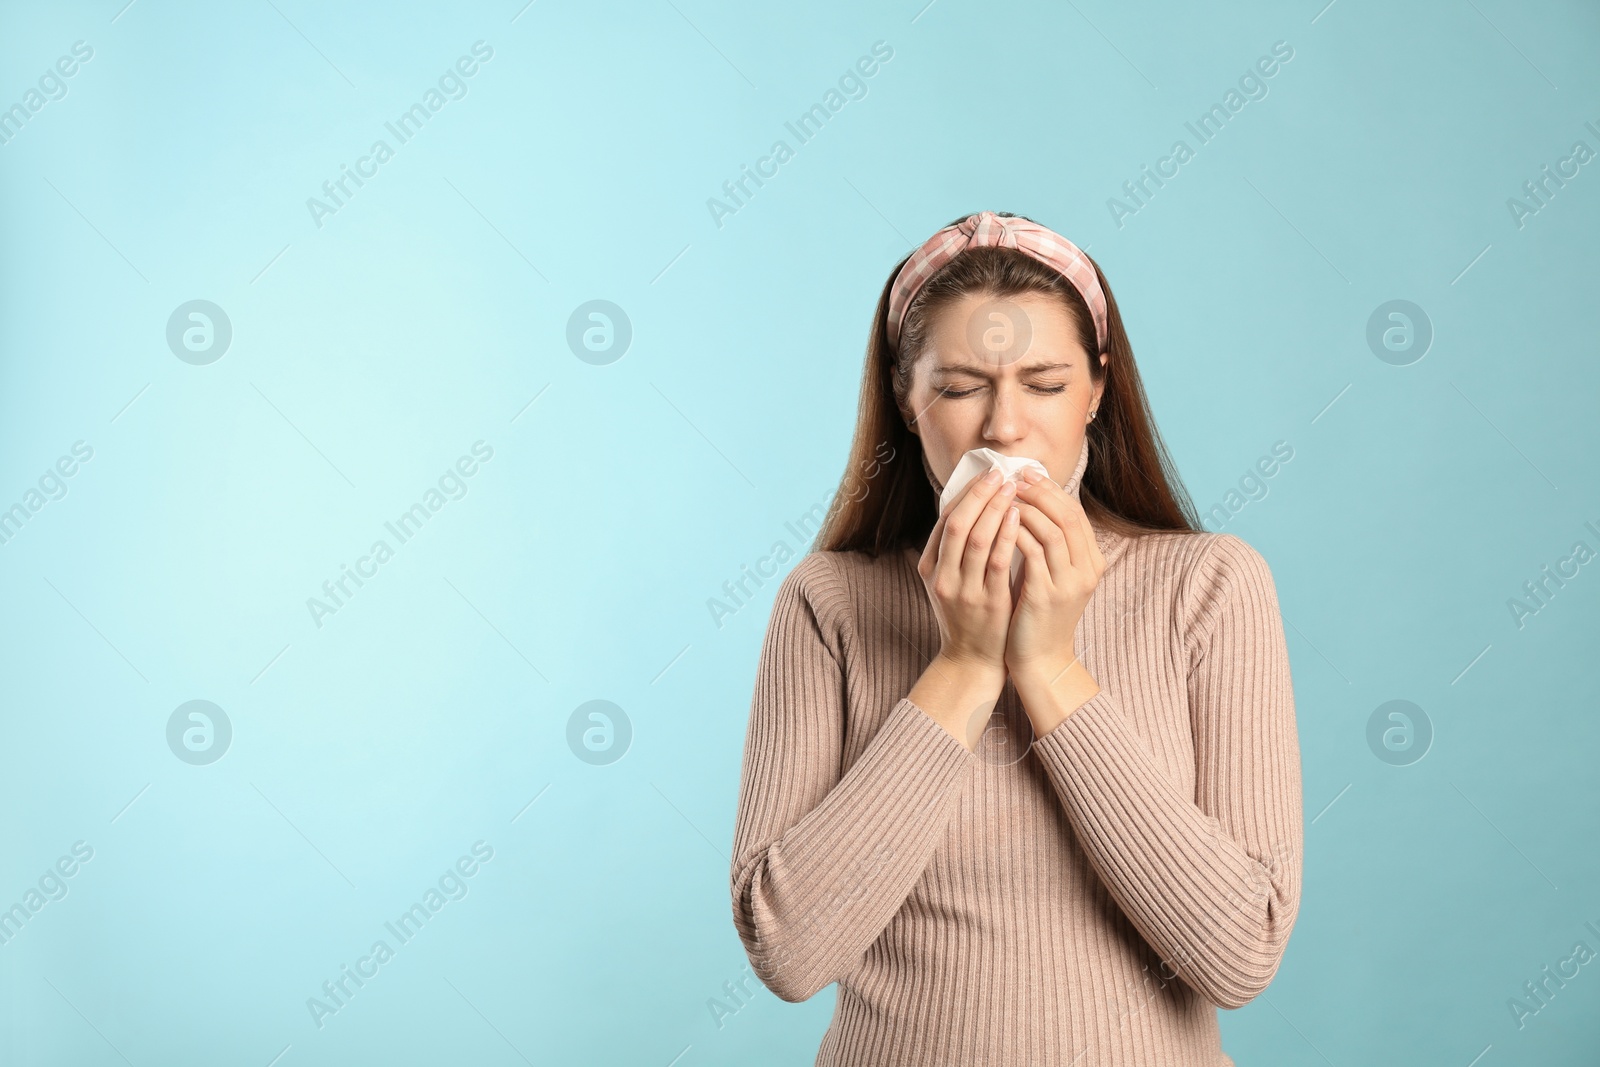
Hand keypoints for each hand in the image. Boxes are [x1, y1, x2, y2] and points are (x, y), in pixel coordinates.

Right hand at [916, 466, 1021, 676]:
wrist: (971, 661)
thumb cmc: (968, 614)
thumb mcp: (952, 580)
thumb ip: (957, 549)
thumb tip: (975, 504)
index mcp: (930, 568)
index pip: (945, 520)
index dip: (966, 493)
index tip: (986, 475)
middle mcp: (942, 578)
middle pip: (958, 524)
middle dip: (979, 494)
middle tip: (999, 474)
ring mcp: (964, 592)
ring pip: (977, 539)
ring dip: (996, 509)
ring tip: (1013, 488)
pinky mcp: (988, 604)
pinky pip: (998, 562)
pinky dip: (1007, 535)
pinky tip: (1019, 517)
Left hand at [1004, 467, 1105, 687]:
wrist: (1041, 660)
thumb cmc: (1039, 615)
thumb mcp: (1054, 576)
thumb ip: (1050, 545)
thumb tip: (1031, 504)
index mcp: (1092, 562)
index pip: (1075, 512)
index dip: (1051, 489)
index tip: (1027, 473)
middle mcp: (1087, 570)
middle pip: (1067, 515)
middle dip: (1039, 492)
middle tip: (1014, 477)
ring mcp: (1069, 583)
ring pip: (1050, 530)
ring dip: (1025, 508)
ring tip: (1003, 496)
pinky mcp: (1046, 595)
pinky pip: (1031, 553)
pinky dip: (1015, 533)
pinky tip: (997, 524)